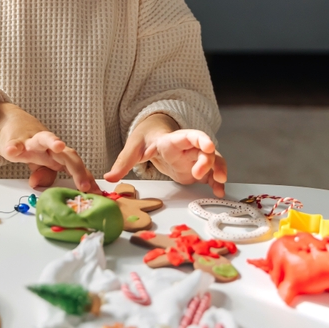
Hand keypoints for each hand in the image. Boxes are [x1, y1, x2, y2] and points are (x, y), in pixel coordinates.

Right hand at [0, 101, 99, 192]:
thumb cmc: (32, 146)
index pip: (77, 167)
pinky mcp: (14, 141)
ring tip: (58, 146)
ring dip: (52, 141)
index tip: (96, 193)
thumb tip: (42, 185)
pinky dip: (14, 147)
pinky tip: (13, 150)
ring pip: (44, 139)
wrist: (11, 123)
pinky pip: (14, 144)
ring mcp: (31, 142)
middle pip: (67, 155)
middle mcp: (49, 147)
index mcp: (59, 155)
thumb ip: (47, 176)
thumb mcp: (41, 163)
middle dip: (77, 170)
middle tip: (84, 185)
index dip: (87, 179)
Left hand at [104, 113, 226, 195]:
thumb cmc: (145, 138)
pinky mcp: (197, 169)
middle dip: (207, 161)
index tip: (208, 146)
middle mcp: (188, 147)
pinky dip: (216, 182)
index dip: (201, 139)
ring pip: (213, 161)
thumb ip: (123, 162)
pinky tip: (218, 192)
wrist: (153, 137)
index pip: (190, 135)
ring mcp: (195, 158)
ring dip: (219, 171)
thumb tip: (109, 177)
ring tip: (219, 184)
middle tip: (198, 174)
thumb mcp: (133, 148)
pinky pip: (211, 174)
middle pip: (205, 150)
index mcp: (173, 139)